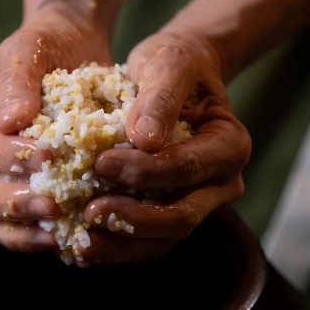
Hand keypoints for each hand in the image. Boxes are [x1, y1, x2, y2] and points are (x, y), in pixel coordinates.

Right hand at [0, 4, 112, 252]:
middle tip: (54, 205)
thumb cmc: (46, 45)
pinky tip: (67, 237)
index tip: (46, 156)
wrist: (72, 51)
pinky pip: (16, 229)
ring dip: (23, 230)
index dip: (6, 155)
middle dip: (14, 201)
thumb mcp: (30, 48)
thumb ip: (18, 79)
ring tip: (59, 231)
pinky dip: (35, 238)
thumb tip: (8, 121)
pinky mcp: (20, 195)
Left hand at [73, 30, 250, 264]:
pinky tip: (80, 246)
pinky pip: (145, 242)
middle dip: (134, 219)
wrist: (173, 75)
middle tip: (89, 212)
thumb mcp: (169, 63)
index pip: (189, 168)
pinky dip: (115, 246)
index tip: (101, 162)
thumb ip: (160, 96)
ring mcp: (197, 204)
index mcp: (230, 146)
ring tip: (80, 242)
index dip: (146, 171)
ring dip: (121, 244)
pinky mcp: (168, 215)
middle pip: (182, 216)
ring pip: (163, 240)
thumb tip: (143, 139)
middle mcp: (220, 184)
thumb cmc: (173, 63)